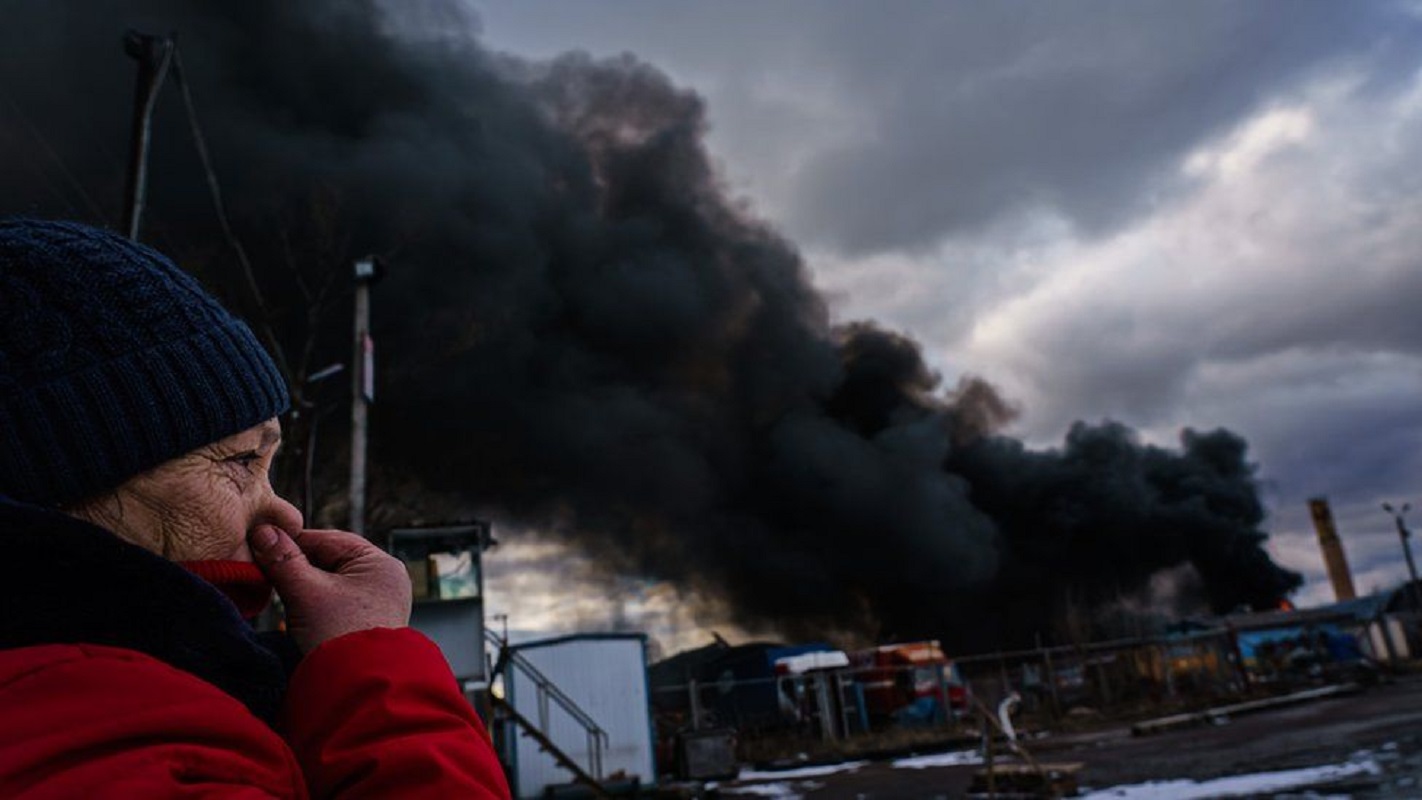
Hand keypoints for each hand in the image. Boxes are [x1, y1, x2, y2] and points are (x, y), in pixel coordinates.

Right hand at [248, 525, 411, 652]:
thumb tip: (262, 530)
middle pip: (329, 562)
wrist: (358, 690)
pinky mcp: (366, 625)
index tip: (259, 544)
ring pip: (329, 584)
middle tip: (263, 571)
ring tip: (277, 593)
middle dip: (296, 567)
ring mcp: (377, 604)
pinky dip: (312, 606)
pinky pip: (334, 605)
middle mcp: (384, 580)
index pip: (327, 540)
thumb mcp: (306, 593)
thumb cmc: (339, 637)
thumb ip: (283, 560)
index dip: (291, 542)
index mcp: (380, 563)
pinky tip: (295, 614)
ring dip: (302, 588)